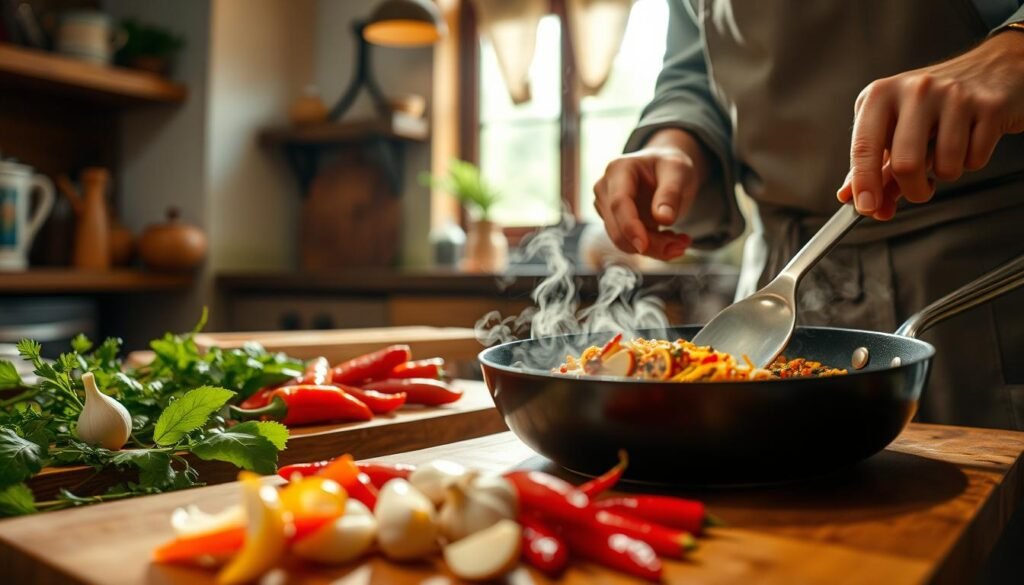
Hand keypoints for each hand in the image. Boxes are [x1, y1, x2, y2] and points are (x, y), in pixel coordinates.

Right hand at [593, 128, 708, 259]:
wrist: (666, 171)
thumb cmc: (670, 166)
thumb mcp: (678, 171)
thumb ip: (671, 193)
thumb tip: (663, 218)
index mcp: (619, 170)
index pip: (619, 202)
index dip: (630, 226)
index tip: (644, 246)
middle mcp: (605, 189)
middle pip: (619, 228)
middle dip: (650, 244)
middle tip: (682, 245)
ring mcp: (606, 208)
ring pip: (623, 242)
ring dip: (654, 248)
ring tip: (681, 241)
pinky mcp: (613, 223)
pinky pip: (630, 244)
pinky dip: (652, 248)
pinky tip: (671, 238)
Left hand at [838, 29, 1023, 219]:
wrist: (994, 67)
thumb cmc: (935, 102)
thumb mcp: (894, 124)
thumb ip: (873, 163)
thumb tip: (851, 198)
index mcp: (880, 95)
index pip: (864, 147)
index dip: (864, 184)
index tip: (867, 208)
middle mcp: (914, 90)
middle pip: (904, 165)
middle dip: (913, 191)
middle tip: (920, 191)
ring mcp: (953, 95)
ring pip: (944, 167)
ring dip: (947, 173)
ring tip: (949, 151)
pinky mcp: (988, 105)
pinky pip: (975, 159)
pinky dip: (972, 161)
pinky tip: (971, 139)